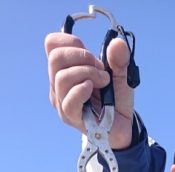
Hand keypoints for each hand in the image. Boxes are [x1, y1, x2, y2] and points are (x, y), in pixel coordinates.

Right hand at [45, 32, 133, 147]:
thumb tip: (117, 43)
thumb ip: (120, 59)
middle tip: (100, 69)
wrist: (122, 127)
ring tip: (103, 82)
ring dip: (87, 74)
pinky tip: (92, 89)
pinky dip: (81, 90)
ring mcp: (62, 101)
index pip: (52, 44)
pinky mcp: (70, 117)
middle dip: (82, 57)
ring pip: (62, 78)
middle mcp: (58, 84)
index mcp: (65, 69)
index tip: (91, 53)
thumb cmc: (116, 100)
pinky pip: (68, 101)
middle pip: (55, 58)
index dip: (70, 41)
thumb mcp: (121, 75)